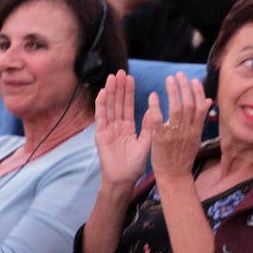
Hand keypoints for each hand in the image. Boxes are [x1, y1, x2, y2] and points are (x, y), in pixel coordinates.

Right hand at [93, 70, 152, 187]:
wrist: (123, 180)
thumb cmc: (135, 165)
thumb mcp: (146, 143)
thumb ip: (149, 127)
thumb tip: (152, 110)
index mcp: (128, 127)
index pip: (128, 106)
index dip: (128, 92)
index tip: (129, 78)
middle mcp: (117, 126)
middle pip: (117, 103)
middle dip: (118, 87)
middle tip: (120, 71)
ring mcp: (108, 130)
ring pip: (109, 107)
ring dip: (110, 92)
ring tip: (111, 78)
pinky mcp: (100, 135)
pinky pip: (101, 118)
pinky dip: (101, 105)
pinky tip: (103, 93)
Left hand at [146, 73, 209, 179]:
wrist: (174, 176)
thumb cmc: (183, 156)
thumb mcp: (196, 137)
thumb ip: (201, 118)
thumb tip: (208, 100)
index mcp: (196, 129)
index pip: (200, 106)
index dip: (197, 91)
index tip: (193, 80)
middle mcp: (187, 130)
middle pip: (189, 105)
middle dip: (184, 87)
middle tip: (178, 75)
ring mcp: (174, 135)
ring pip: (176, 110)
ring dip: (173, 92)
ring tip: (169, 80)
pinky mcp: (161, 139)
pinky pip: (159, 120)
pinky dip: (156, 107)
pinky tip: (153, 96)